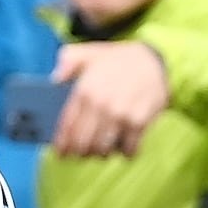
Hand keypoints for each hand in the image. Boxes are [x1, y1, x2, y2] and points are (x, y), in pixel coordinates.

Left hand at [45, 39, 170, 159]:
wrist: (152, 60)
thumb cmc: (117, 59)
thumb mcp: (88, 53)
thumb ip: (67, 61)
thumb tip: (55, 79)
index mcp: (85, 90)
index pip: (68, 125)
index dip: (63, 144)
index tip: (62, 153)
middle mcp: (101, 104)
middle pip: (83, 143)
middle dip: (80, 153)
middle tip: (82, 154)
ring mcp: (121, 115)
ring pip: (104, 149)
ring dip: (101, 154)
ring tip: (102, 150)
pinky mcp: (139, 122)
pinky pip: (128, 150)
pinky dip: (125, 152)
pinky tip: (123, 146)